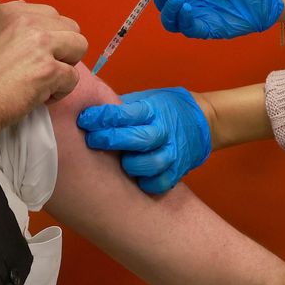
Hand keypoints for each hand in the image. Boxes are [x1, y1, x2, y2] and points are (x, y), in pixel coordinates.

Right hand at [0, 2, 86, 154]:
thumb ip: (7, 29)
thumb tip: (27, 35)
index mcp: (10, 11)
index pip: (49, 15)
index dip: (48, 38)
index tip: (34, 56)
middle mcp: (28, 21)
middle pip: (70, 27)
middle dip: (62, 50)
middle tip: (42, 69)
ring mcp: (40, 44)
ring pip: (79, 46)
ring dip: (66, 66)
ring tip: (45, 82)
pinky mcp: (49, 70)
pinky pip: (73, 77)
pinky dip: (61, 91)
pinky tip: (40, 97)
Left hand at [76, 87, 211, 194]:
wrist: (201, 120)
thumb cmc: (162, 110)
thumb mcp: (144, 100)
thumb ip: (120, 108)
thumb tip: (83, 110)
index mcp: (152, 110)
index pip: (124, 113)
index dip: (101, 117)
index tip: (84, 120)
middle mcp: (163, 130)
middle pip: (137, 138)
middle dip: (111, 140)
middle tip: (92, 141)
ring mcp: (173, 151)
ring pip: (151, 163)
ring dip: (131, 165)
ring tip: (120, 164)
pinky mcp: (179, 169)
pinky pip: (162, 183)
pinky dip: (149, 183)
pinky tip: (137, 180)